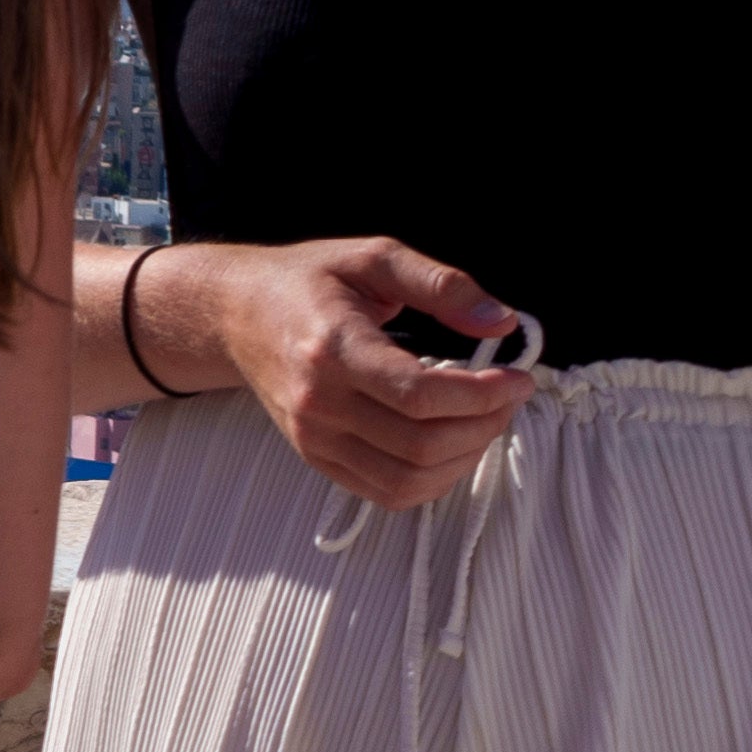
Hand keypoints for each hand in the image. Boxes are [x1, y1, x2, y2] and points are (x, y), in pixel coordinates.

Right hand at [169, 233, 532, 512]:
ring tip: (482, 421)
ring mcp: (314, 436)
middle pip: (422, 443)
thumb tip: (502, 321)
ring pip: (410, 479)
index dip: (484, 394)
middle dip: (485, 424)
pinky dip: (433, 479)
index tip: (517, 376)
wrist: (234, 313)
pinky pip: (388, 492)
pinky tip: (449, 445)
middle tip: (506, 397)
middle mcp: (318, 402)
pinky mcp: (316, 456)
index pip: (420, 395)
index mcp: (333, 348)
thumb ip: (442, 285)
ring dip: (465, 457)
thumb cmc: (306, 282)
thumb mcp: (373, 259)